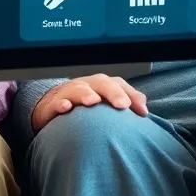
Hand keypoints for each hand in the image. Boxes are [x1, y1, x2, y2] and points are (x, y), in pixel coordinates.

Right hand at [31, 74, 148, 131]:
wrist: (51, 104)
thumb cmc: (84, 104)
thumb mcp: (105, 103)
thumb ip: (126, 103)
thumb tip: (145, 111)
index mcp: (101, 85)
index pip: (118, 84)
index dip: (131, 95)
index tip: (142, 112)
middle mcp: (87, 85)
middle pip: (101, 83)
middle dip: (113, 93)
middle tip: (122, 106)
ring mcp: (69, 93)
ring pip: (78, 89)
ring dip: (86, 93)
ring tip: (93, 102)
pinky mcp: (52, 104)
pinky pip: (55, 102)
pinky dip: (61, 103)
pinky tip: (65, 108)